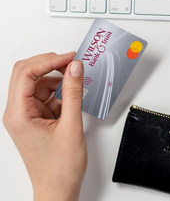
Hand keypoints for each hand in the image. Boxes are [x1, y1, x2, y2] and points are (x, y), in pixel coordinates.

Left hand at [3, 52, 86, 200]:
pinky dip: (60, 93)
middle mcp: (17, 113)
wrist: (58, 189)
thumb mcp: (71, 126)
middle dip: (50, 65)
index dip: (49, 61)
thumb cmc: (59, 168)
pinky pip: (46, 96)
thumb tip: (75, 68)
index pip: (26, 74)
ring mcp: (26, 115)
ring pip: (38, 84)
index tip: (70, 58)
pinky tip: (72, 96)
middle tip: (72, 62)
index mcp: (18, 114)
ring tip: (77, 80)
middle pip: (27, 75)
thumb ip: (73, 93)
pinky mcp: (36, 119)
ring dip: (57, 80)